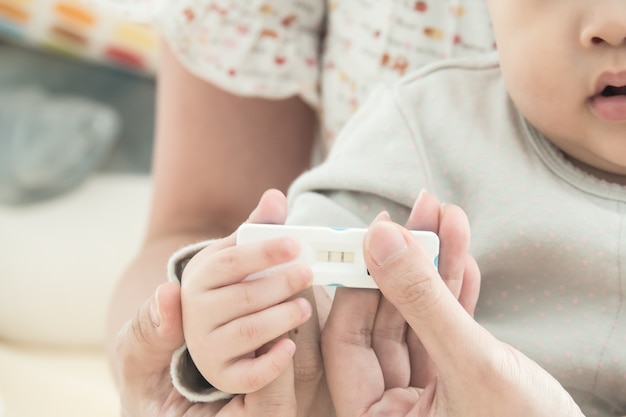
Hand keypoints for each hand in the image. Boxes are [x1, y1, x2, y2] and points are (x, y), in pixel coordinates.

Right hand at [181, 189, 330, 414]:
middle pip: (243, 296)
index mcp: (199, 277)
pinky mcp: (222, 376)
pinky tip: (290, 347)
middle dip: (280, 284)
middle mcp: (196, 313)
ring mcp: (207, 347)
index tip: (296, 245)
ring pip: (249, 332)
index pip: (230, 261)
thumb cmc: (230, 285)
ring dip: (282, 317)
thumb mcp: (236, 255)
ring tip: (306, 306)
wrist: (205, 330)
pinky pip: (247, 375)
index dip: (264, 252)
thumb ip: (257, 229)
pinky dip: (271, 362)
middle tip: (309, 273)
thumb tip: (275, 196)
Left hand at [322, 191, 582, 416]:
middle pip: (384, 319)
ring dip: (435, 265)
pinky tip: (460, 255)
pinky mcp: (454, 377)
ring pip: (417, 315)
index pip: (347, 338)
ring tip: (448, 219)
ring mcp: (424, 391)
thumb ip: (422, 302)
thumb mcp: (470, 363)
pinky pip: (445, 326)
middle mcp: (393, 407)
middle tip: (420, 214)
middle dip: (406, 262)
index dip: (360, 280)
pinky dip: (455, 291)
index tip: (376, 233)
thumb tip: (380, 241)